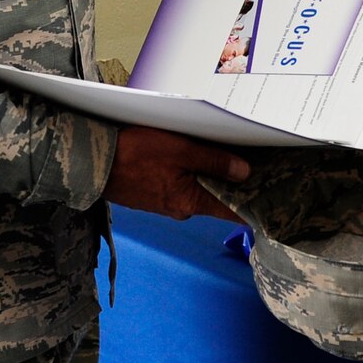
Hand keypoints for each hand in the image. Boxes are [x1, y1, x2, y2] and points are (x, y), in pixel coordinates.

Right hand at [104, 126, 251, 221]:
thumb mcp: (181, 150)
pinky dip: (189, 172)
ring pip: (197, 189)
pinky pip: (179, 184)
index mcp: (190, 203)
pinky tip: (193, 155)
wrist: (90, 160)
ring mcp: (165, 203)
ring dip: (209, 174)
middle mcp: (180, 209)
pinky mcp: (152, 193)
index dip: (252, 204)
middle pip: (216, 197)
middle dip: (233, 182)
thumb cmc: (134, 154)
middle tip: (255, 161)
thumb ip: (215, 162)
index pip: (231, 211)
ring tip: (227, 152)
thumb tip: (245, 173)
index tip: (272, 196)